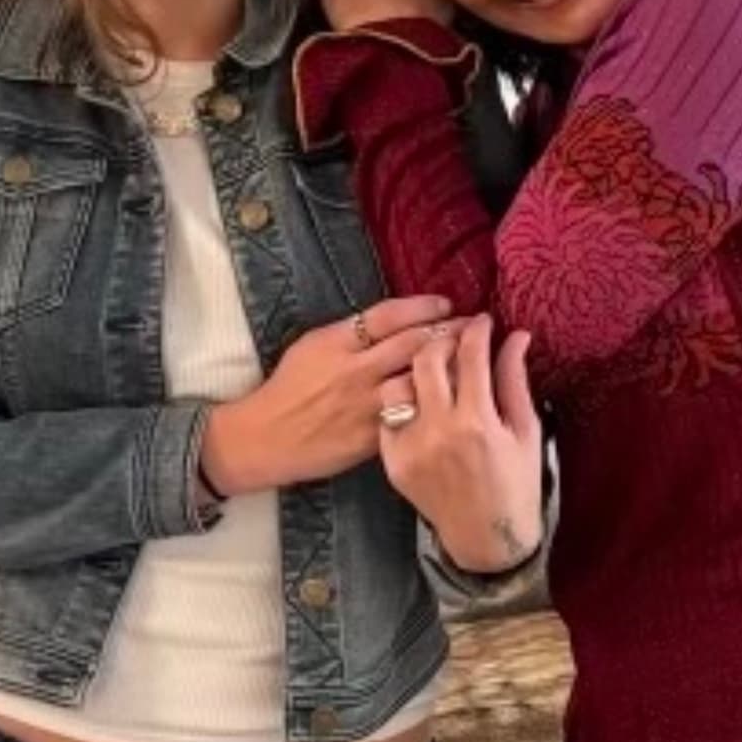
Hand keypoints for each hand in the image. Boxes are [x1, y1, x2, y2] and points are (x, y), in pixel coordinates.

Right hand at [200, 295, 450, 493]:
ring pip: (417, 381)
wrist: (265, 438)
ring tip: (474, 359)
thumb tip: (390, 321)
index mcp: (337, 342)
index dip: (421, 307)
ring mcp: (364, 405)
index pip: (387, 316)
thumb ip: (350, 334)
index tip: (446, 303)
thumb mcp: (312, 346)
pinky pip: (409, 416)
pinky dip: (435, 405)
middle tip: (476, 325)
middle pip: (411, 344)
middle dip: (448, 332)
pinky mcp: (370, 437)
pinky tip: (456, 399)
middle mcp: (354, 370)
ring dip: (450, 368)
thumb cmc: (287, 387)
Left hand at [378, 315, 542, 572]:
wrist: (486, 539)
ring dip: (416, 368)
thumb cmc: (516, 482)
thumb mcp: (526, 430)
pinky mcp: (392, 461)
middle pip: (427, 358)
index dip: (476, 329)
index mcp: (478, 421)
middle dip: (442, 337)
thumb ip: (514, 379)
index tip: (481, 321)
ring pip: (398, 382)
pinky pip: (388, 414)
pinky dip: (403, 400)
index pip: (470, 354)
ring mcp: (410, 447)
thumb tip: (515, 334)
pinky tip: (420, 399)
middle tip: (455, 336)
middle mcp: (439, 431)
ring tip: (435, 367)